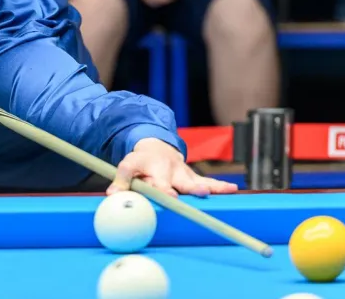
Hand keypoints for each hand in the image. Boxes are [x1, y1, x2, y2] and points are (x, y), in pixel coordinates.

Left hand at [107, 137, 237, 196]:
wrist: (156, 148)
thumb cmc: (141, 163)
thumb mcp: (127, 166)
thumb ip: (121, 180)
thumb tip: (112, 195)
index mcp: (150, 167)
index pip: (155, 178)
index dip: (161, 187)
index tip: (170, 195)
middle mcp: (169, 169)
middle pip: (179, 180)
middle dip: (189, 187)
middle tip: (200, 192)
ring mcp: (182, 173)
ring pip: (195, 181)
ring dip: (207, 186)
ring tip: (219, 190)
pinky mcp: (192, 176)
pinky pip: (207, 181)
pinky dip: (219, 185)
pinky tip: (232, 189)